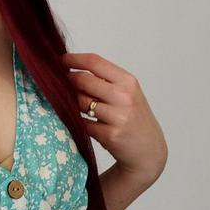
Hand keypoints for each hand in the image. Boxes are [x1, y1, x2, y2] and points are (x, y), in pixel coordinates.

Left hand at [61, 51, 167, 185]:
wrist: (149, 150)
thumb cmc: (134, 118)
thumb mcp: (128, 93)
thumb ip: (105, 80)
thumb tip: (72, 70)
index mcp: (128, 82)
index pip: (94, 62)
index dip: (73, 59)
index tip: (61, 60)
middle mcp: (124, 97)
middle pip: (83, 80)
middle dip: (67, 80)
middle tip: (61, 83)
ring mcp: (117, 117)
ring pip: (80, 102)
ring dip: (73, 103)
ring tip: (78, 106)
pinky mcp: (109, 135)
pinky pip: (82, 123)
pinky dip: (78, 121)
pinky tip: (83, 122)